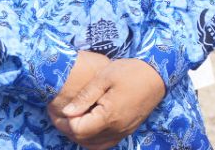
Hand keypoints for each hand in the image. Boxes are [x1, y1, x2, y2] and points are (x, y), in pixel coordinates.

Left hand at [52, 58, 166, 148]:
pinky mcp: (128, 130)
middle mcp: (116, 130)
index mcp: (109, 117)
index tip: (57, 112)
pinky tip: (89, 126)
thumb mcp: (104, 77)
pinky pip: (106, 143)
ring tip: (72, 121)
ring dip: (80, 137)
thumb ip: (85, 96)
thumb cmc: (130, 71)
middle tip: (59, 117)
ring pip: (95, 145)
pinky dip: (93, 140)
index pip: (78, 130)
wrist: (157, 74)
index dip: (64, 123)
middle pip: (84, 140)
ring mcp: (123, 132)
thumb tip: (67, 112)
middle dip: (68, 131)